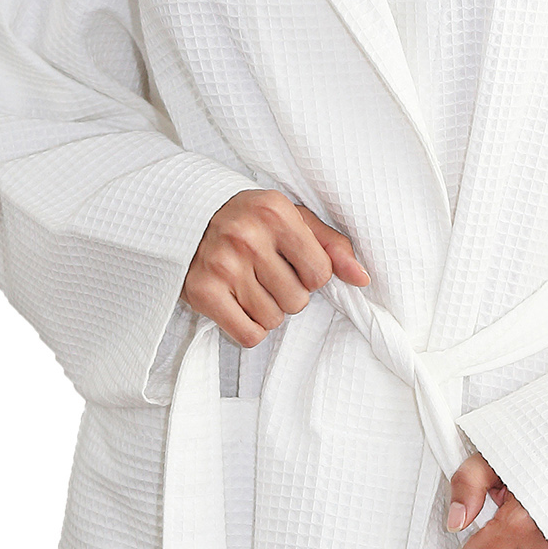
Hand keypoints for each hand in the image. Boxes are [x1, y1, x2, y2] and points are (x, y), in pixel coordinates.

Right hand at [182, 191, 369, 350]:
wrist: (186, 219)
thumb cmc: (249, 221)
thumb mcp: (292, 219)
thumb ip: (331, 246)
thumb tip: (362, 278)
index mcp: (275, 213)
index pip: (321, 273)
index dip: (311, 276)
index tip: (291, 264)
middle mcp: (247, 237)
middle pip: (297, 301)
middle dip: (287, 294)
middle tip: (265, 275)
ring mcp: (222, 266)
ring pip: (273, 320)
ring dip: (267, 311)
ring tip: (249, 287)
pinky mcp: (203, 293)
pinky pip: (249, 335)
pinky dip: (249, 328)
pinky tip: (238, 305)